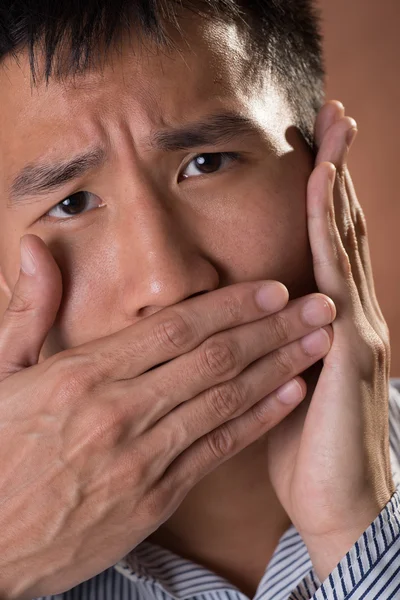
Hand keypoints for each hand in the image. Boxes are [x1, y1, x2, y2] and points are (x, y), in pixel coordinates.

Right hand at [0, 235, 334, 598]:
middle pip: (215, 359)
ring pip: (226, 402)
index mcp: (83, 375)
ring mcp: (141, 459)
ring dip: (279, 368)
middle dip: (274, 329)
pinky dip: (258, 422)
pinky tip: (288, 397)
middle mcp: (120, 413)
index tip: (272, 289)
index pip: (176, 327)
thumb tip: (33, 247)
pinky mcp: (154, 500)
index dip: (232, 306)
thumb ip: (28, 310)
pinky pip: (217, 452)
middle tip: (319, 307)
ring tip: (317, 344)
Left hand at [266, 101, 394, 581]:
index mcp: (329, 320)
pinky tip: (323, 193)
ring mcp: (356, 326)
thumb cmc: (303, 444)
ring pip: (343, 240)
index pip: (326, 244)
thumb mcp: (283, 381)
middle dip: (337, 169)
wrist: (337, 500)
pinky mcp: (350, 346)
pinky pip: (334, 275)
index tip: (309, 148)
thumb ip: (275, 343)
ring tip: (334, 130)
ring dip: (338, 183)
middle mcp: (349, 313)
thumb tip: (249, 316)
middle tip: (332, 113)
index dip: (320, 195)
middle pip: (340, 228)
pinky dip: (329, 230)